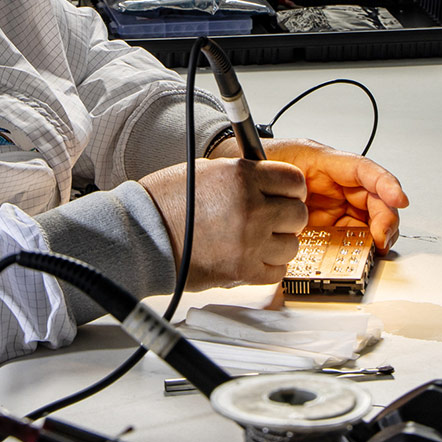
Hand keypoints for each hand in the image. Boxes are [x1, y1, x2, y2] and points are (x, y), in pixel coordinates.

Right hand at [139, 156, 308, 289]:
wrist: (143, 235)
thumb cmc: (167, 202)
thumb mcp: (208, 170)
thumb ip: (245, 176)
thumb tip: (272, 184)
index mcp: (241, 176)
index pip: (294, 180)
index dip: (291, 188)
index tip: (285, 194)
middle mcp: (250, 207)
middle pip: (298, 214)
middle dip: (286, 216)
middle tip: (270, 218)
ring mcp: (249, 241)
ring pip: (292, 245)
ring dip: (277, 243)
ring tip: (255, 239)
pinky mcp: (243, 271)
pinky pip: (278, 271)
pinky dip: (268, 266)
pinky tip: (250, 256)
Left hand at [207, 135, 406, 250]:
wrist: (242, 171)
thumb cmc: (259, 161)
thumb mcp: (273, 164)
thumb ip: (287, 181)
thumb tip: (298, 204)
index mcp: (326, 162)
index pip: (363, 170)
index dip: (385, 183)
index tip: (398, 199)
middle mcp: (337, 184)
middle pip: (374, 199)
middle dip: (385, 219)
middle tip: (382, 239)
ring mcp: (335, 205)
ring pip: (369, 220)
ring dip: (377, 236)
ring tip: (374, 250)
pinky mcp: (329, 225)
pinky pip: (352, 237)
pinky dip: (360, 248)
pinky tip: (358, 256)